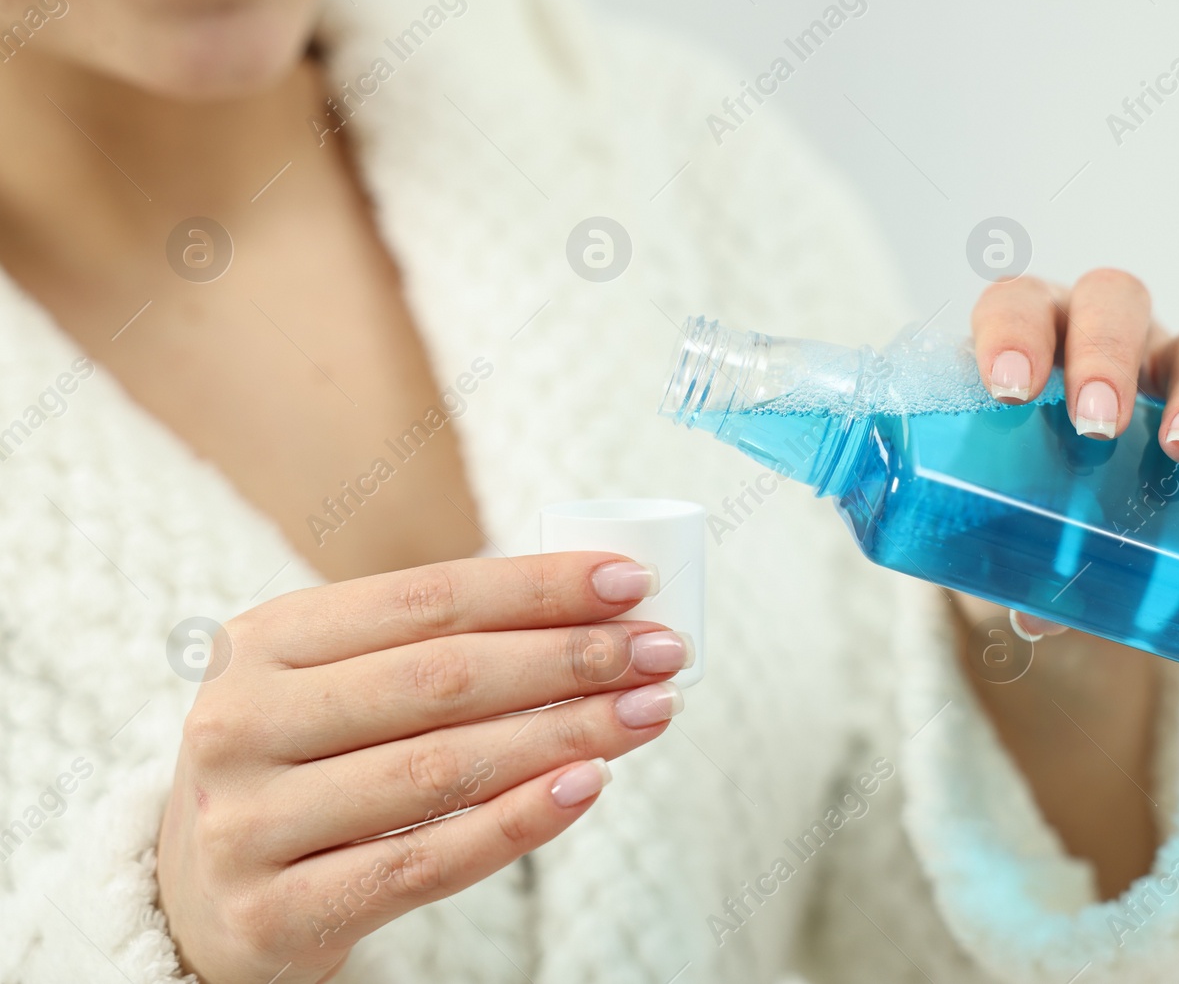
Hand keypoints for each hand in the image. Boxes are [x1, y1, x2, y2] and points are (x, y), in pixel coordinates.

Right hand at [156, 554, 689, 983]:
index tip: (632, 583)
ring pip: (443, 769)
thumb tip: (596, 614)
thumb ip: (435, 647)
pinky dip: (519, 823)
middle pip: (443, 680)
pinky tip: (590, 785)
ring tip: (650, 712)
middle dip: (570, 659)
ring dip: (567, 735)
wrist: (199, 896)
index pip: (426, 599)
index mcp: (262, 640)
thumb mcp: (332, 683)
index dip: (537, 589)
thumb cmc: (304, 762)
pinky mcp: (275, 913)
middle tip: (662, 652)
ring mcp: (248, 822)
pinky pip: (423, 863)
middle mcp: (241, 721)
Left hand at [966, 266, 1178, 638]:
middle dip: (1103, 360)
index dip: (1012, 336)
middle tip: (1094, 427)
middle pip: (1114, 305)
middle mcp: (1109, 342)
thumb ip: (1016, 554)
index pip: (1019, 309)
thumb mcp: (1013, 515)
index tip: (1009, 389)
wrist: (1088, 518)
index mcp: (1034, 346)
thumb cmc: (1027, 495)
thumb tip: (1035, 616)